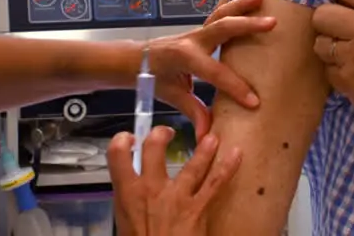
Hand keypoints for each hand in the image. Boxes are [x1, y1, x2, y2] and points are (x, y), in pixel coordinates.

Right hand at [109, 126, 241, 235]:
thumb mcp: (125, 222)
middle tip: (167, 132)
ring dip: (204, 148)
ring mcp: (177, 197)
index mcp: (128, 193)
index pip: (117, 154)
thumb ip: (130, 201)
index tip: (128, 138)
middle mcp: (152, 189)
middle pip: (154, 148)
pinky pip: (215, 183)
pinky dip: (228, 167)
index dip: (121, 141)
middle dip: (160, 134)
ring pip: (192, 164)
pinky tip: (236, 154)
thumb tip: (135, 190)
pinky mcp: (197, 209)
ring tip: (212, 137)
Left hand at [147, 0, 273, 134]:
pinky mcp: (201, 28)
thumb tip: (208, 135)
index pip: (214, 72)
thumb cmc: (154, 78)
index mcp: (184, 57)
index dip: (235, 87)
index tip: (254, 102)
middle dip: (246, 26)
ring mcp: (197, 31)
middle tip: (271, 23)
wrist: (136, 61)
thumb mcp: (172, 96)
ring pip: (221, 12)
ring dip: (242, 3)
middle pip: (221, 28)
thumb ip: (192, 112)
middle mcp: (192, 39)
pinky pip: (217, 7)